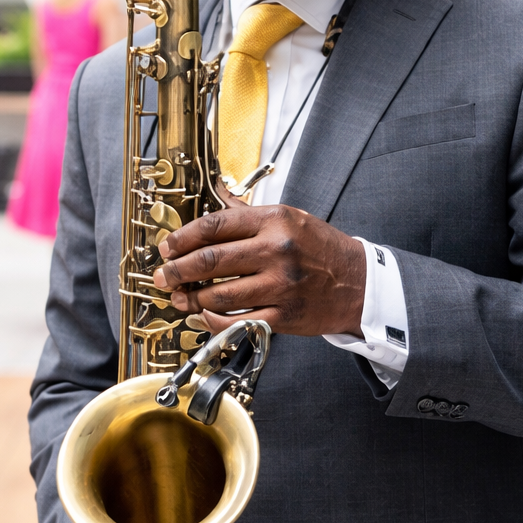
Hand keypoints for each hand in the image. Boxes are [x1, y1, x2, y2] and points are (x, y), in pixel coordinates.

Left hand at [151, 186, 365, 337]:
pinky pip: (237, 320)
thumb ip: (249, 214)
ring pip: (219, 294)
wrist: (359, 282)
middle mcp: (276, 250)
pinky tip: (205, 316)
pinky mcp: (283, 313)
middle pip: (211, 260)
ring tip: (180, 298)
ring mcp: (280, 284)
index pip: (215, 225)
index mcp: (274, 221)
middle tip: (163, 276)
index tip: (167, 247)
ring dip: (192, 299)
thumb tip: (213, 201)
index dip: (183, 238)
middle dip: (178, 270)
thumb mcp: (290, 218)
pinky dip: (214, 321)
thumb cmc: (321, 249)